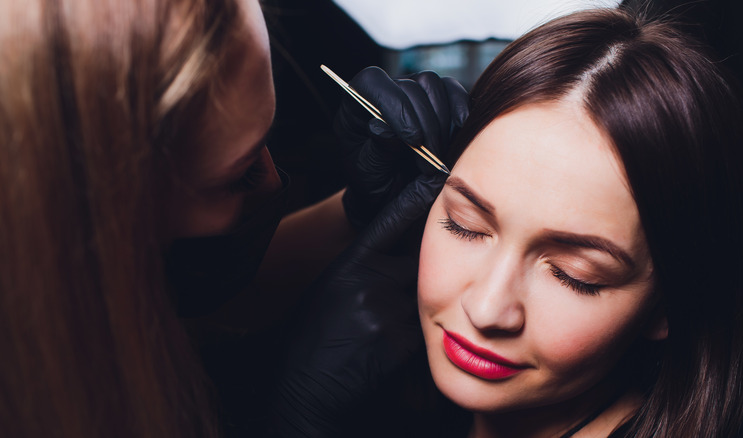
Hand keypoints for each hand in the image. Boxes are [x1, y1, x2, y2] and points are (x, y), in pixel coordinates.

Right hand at [268, 173, 445, 436]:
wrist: (308, 388)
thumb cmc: (316, 339)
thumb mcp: (331, 291)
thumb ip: (363, 269)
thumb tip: (395, 254)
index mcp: (349, 264)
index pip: (390, 222)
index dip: (414, 199)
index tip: (434, 180)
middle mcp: (369, 279)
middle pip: (418, 260)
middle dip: (419, 273)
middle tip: (403, 289)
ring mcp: (385, 308)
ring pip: (422, 298)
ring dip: (413, 312)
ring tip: (382, 330)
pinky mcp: (400, 339)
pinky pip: (422, 329)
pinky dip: (412, 338)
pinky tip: (388, 350)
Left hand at [335, 66, 467, 227]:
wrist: (391, 193)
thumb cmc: (373, 181)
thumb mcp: (368, 173)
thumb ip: (376, 150)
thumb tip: (384, 129)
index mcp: (357, 104)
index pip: (372, 83)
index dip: (395, 104)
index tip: (413, 139)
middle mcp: (385, 91)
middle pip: (410, 86)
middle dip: (425, 126)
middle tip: (429, 163)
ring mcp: (412, 92)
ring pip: (432, 84)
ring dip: (441, 121)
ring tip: (439, 155)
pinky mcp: (436, 99)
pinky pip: (452, 91)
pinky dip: (460, 109)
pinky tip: (460, 131)